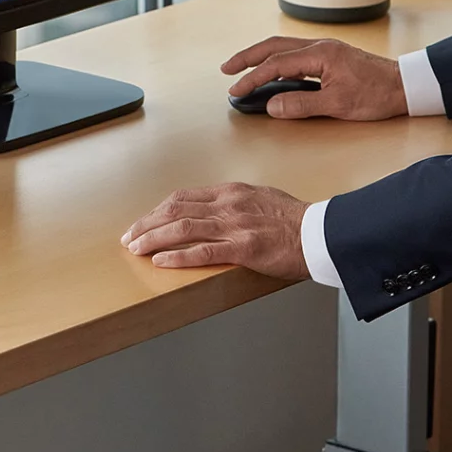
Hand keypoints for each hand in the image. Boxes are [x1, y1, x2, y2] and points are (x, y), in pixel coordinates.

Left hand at [120, 183, 309, 279]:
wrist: (322, 234)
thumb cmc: (296, 221)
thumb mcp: (261, 199)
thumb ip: (235, 203)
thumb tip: (213, 211)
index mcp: (231, 192)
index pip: (183, 197)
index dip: (158, 210)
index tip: (144, 221)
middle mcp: (228, 204)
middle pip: (175, 210)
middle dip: (147, 224)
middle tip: (129, 237)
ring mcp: (234, 225)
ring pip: (182, 228)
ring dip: (153, 238)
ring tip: (135, 248)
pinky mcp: (243, 247)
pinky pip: (202, 251)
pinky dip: (177, 256)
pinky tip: (161, 260)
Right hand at [222, 37, 408, 120]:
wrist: (406, 86)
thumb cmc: (377, 94)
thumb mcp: (338, 105)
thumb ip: (302, 104)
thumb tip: (272, 106)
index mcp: (320, 54)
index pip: (276, 64)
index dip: (252, 77)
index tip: (236, 89)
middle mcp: (320, 46)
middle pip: (274, 45)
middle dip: (247, 57)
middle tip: (227, 68)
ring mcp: (326, 49)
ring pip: (284, 47)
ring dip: (261, 56)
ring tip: (243, 68)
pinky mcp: (331, 56)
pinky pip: (296, 53)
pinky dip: (278, 60)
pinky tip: (273, 70)